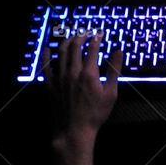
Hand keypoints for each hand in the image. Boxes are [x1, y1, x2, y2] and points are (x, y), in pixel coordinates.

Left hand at [46, 32, 122, 149]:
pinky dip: (46, 56)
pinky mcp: (50, 85)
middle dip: (81, 36)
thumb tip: (119, 51)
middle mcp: (72, 72)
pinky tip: (47, 48)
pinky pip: (46, 66)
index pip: (92, 48)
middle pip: (75, 47)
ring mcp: (59, 78)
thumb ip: (114, 71)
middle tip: (86, 33)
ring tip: (71, 37)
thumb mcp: (111, 93)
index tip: (99, 34)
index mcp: (89, 73)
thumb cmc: (95, 114)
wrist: (73, 131)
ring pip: (61, 53)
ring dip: (66, 42)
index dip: (96, 38)